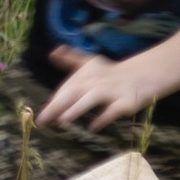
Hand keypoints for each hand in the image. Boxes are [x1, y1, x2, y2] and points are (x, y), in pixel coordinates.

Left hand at [39, 46, 177, 130]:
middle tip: (43, 120)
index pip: (64, 89)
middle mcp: (94, 82)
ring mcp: (110, 92)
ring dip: (77, 108)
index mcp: (83, 75)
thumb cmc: (108, 72)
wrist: (140, 75)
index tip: (39, 116)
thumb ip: (69, 58)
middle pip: (72, 93)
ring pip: (90, 99)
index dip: (52, 102)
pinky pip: (112, 110)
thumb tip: (52, 53)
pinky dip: (103, 118)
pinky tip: (92, 127)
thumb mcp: (88, 62)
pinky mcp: (124, 102)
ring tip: (63, 119)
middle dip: (56, 106)